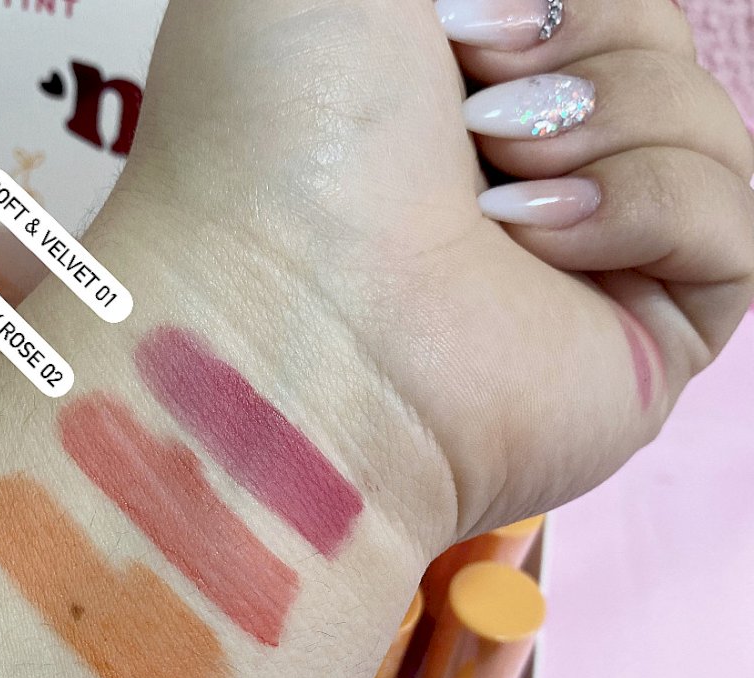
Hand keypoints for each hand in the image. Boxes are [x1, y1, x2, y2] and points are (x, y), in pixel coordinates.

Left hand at [112, 0, 753, 543]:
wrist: (280, 318)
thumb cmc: (274, 139)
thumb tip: (500, 4)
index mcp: (452, 96)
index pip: (581, 12)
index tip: (456, 18)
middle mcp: (522, 180)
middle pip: (651, 45)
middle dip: (576, 38)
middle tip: (467, 109)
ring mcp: (587, 264)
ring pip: (699, 121)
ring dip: (603, 119)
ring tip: (486, 192)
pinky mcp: (644, 338)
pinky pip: (732, 225)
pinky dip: (642, 206)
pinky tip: (529, 246)